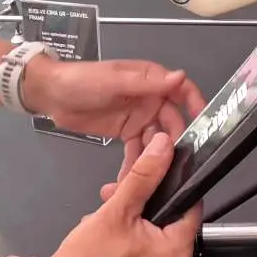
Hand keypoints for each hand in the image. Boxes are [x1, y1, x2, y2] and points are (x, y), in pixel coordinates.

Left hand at [23, 57, 205, 176]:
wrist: (51, 95)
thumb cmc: (82, 80)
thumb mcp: (115, 80)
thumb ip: (147, 82)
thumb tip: (180, 77)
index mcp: (150, 81)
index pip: (182, 91)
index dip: (196, 106)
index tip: (205, 126)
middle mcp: (149, 99)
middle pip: (172, 122)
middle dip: (173, 143)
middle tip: (172, 164)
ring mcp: (138, 117)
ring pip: (156, 140)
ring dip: (155, 158)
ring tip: (153, 178)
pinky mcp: (126, 133)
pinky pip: (138, 150)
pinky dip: (137, 164)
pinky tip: (134, 179)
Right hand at [33, 133, 202, 256]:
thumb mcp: (116, 210)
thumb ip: (144, 175)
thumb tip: (163, 148)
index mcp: (179, 253)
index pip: (190, 204)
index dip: (168, 185)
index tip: (148, 176)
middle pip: (170, 220)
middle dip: (141, 203)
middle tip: (113, 197)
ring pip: (156, 236)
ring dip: (132, 221)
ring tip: (102, 220)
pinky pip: (149, 255)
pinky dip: (132, 242)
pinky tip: (107, 239)